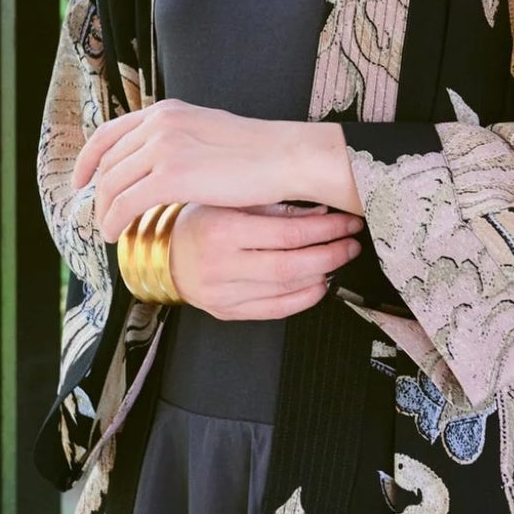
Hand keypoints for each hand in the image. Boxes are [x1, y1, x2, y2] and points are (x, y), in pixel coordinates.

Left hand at [73, 98, 311, 242]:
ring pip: (112, 185)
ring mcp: (163, 148)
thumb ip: (178, 139)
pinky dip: (113, 222)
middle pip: (109, 162)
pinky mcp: (170, 177)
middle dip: (99, 192)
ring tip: (109, 230)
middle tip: (102, 214)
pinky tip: (116, 235)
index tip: (82, 179)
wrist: (284, 157)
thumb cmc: (256, 152)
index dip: (88, 158)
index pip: (110, 133)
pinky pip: (125, 204)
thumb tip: (159, 162)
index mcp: (166, 111)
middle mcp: (158, 124)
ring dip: (104, 211)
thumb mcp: (206, 130)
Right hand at [163, 202, 364, 318]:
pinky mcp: (227, 312)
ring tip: (338, 259)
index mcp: (222, 231)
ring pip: (286, 289)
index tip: (346, 223)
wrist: (163, 254)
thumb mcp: (231, 201)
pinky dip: (303, 298)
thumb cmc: (197, 222)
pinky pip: (275, 310)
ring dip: (321, 275)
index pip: (287, 233)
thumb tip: (321, 213)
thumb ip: (276, 207)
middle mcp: (222, 265)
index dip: (325, 230)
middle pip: (291, 266)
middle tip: (350, 244)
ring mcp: (224, 294)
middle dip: (330, 254)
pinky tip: (319, 284)